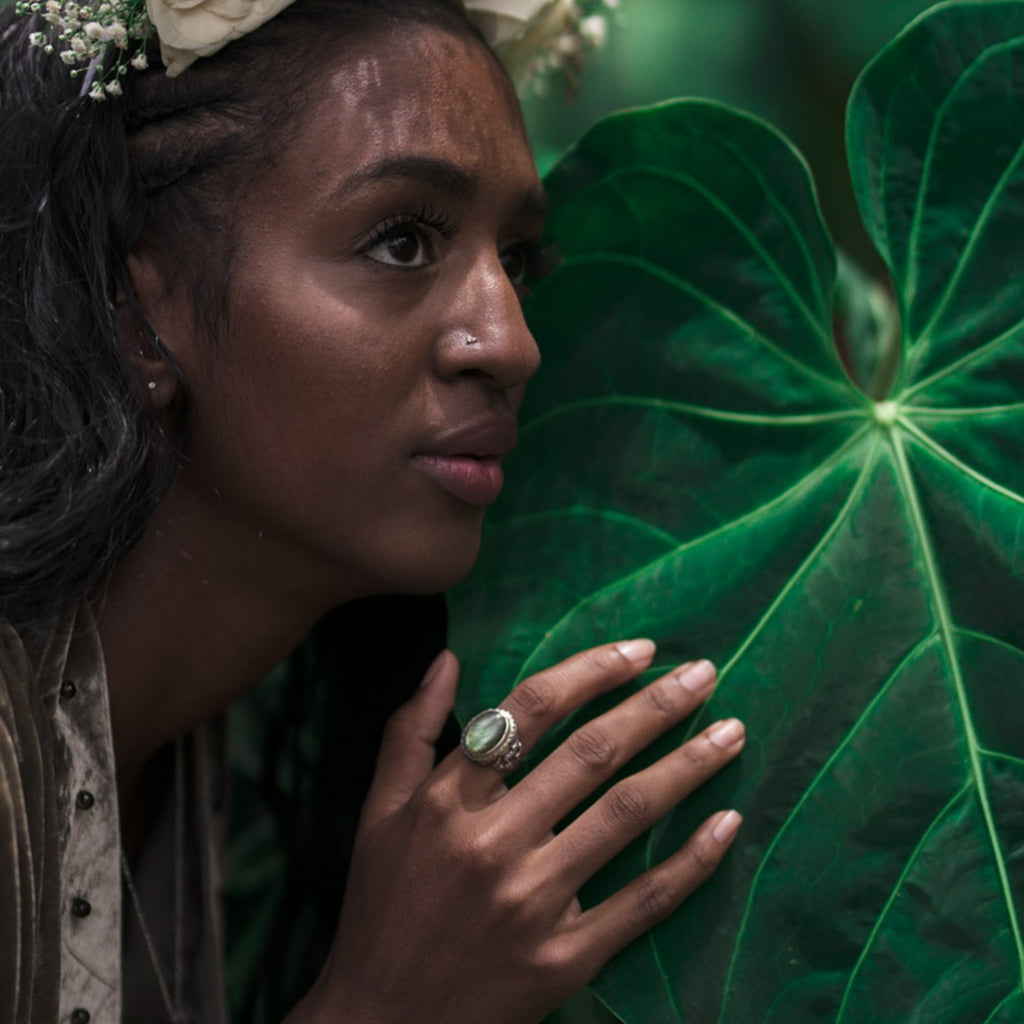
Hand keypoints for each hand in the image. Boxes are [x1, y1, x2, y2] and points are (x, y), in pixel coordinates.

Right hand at [289, 640, 744, 1023]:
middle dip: (656, 705)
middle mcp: (493, 844)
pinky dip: (691, 861)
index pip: (529, 710)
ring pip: (627, 816)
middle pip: (591, 754)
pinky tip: (727, 823)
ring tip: (731, 731)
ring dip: (688, 766)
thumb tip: (446, 658)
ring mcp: (533, 904)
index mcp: (447, 801)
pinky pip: (643, 903)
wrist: (380, 1021)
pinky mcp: (565, 960)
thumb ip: (409, 731)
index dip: (590, 671)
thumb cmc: (379, 907)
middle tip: (703, 673)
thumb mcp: (378, 813)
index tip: (639, 650)